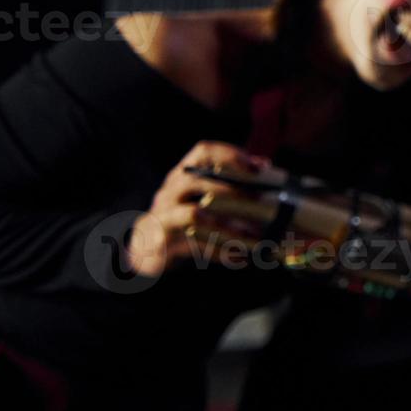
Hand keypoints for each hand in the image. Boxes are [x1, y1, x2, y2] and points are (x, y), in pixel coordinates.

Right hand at [128, 141, 265, 277]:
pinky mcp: (162, 242)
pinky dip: (219, 252)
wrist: (147, 247)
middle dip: (232, 189)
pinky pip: (193, 245)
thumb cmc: (183, 216)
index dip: (231, 155)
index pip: (203, 152)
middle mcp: (169, 191)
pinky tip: (241, 258)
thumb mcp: (199, 196)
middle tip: (261, 201)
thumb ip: (227, 183)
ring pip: (195, 215)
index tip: (259, 167)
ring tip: (255, 236)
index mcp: (183, 175)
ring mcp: (163, 216)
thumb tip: (264, 165)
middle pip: (196, 181)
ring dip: (229, 226)